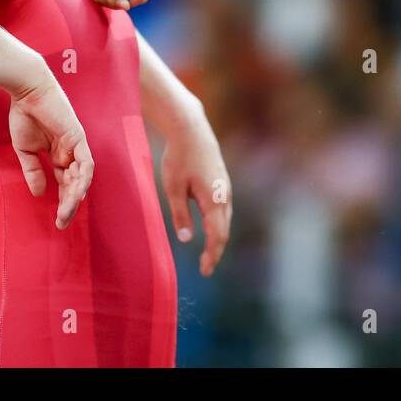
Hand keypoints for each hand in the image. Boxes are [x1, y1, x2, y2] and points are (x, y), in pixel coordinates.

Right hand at [8, 65, 93, 229]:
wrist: (26, 91)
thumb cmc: (25, 115)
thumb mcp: (26, 150)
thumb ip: (33, 171)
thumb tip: (39, 194)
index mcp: (59, 155)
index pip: (65, 183)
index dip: (63, 202)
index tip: (57, 221)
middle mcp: (70, 152)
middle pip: (75, 184)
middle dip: (70, 204)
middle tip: (62, 222)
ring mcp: (76, 145)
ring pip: (82, 177)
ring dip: (75, 196)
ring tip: (66, 212)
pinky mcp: (78, 137)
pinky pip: (86, 162)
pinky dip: (83, 177)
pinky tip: (77, 192)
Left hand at [160, 109, 231, 276]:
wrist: (191, 129)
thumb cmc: (179, 157)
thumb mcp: (174, 188)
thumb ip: (181, 215)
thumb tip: (186, 239)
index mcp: (214, 200)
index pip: (217, 236)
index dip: (212, 255)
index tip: (205, 271)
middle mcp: (225, 196)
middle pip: (224, 231)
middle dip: (216, 251)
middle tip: (206, 268)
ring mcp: (226, 188)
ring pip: (226, 220)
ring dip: (218, 238)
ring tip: (208, 253)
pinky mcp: (223, 181)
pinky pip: (224, 210)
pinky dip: (218, 224)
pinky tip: (210, 229)